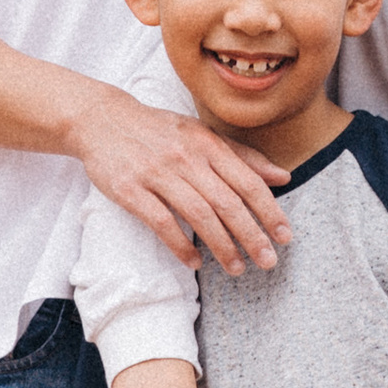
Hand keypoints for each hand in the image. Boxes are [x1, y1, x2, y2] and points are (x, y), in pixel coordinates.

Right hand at [70, 82, 288, 273]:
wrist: (102, 120)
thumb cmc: (159, 131)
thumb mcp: (201, 134)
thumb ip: (242, 156)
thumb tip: (283, 177)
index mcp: (207, 144)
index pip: (247, 181)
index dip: (269, 210)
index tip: (285, 236)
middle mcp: (186, 158)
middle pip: (227, 202)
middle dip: (252, 235)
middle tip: (268, 261)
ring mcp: (157, 173)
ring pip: (198, 215)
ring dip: (221, 246)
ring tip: (237, 268)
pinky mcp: (130, 189)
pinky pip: (161, 222)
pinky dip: (180, 245)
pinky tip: (195, 262)